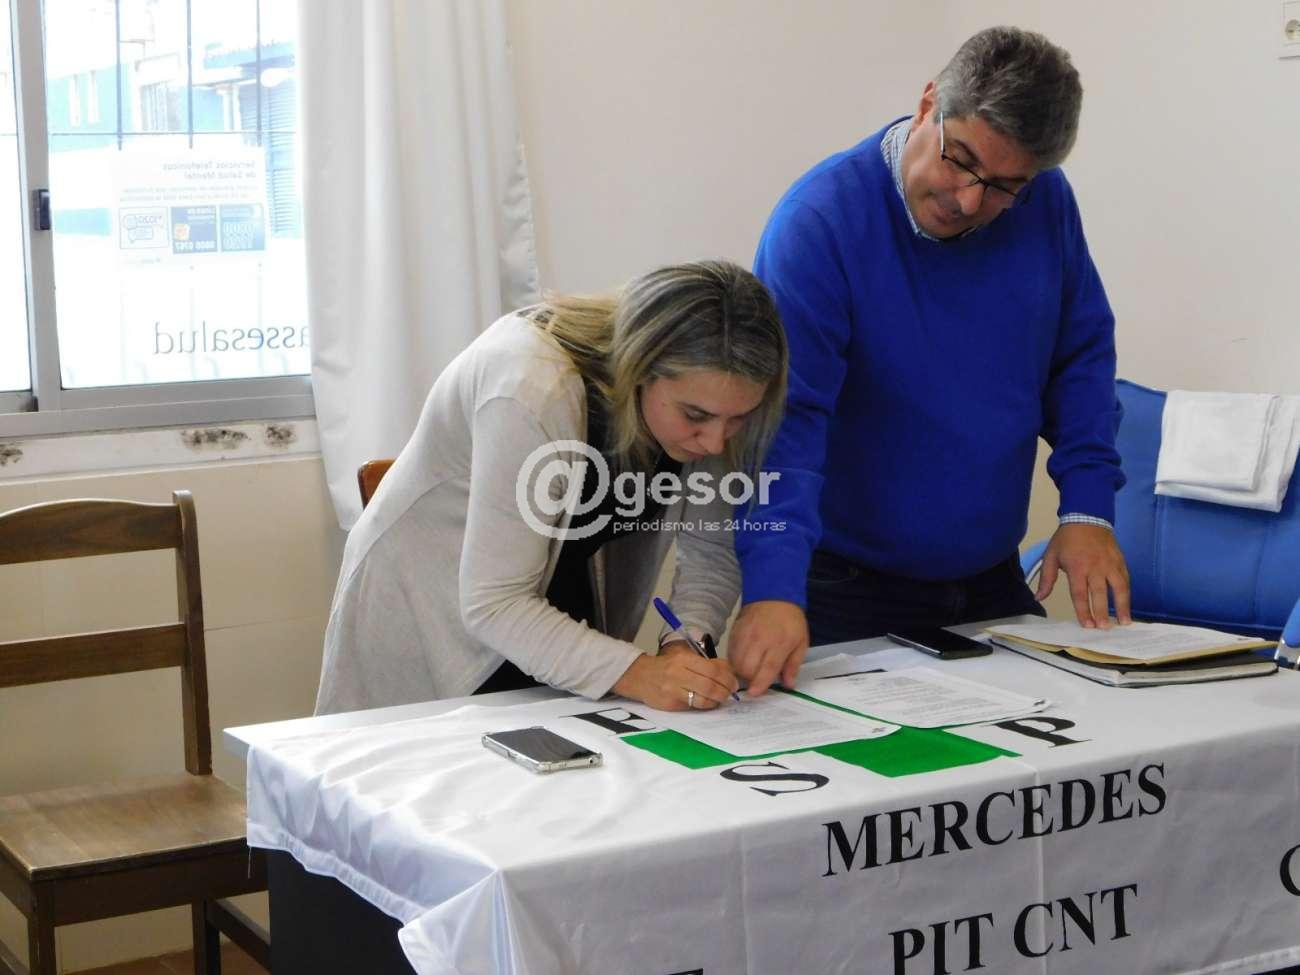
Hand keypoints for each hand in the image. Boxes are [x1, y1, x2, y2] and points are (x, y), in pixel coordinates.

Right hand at [612, 647, 738, 710]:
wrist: (639, 676)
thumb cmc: (666, 666)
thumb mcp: (685, 657)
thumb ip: (706, 663)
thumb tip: (729, 672)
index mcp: (683, 659)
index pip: (713, 669)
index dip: (728, 678)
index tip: (734, 682)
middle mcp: (678, 674)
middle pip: (710, 686)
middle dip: (725, 691)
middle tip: (731, 693)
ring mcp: (673, 691)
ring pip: (703, 700)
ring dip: (717, 701)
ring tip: (720, 698)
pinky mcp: (670, 705)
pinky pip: (693, 707)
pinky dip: (704, 705)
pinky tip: (707, 702)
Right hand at [728, 600, 809, 697]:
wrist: (774, 595)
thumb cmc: (791, 622)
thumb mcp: (801, 642)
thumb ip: (793, 665)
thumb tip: (788, 685)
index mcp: (779, 643)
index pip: (768, 667)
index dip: (760, 682)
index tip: (754, 693)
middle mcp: (760, 639)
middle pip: (748, 667)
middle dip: (750, 678)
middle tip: (757, 677)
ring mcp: (745, 634)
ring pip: (736, 661)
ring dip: (741, 671)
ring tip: (749, 669)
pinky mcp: (735, 631)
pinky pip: (730, 652)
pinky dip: (734, 660)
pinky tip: (742, 659)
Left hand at [1034, 523, 1131, 627]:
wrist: (1087, 518)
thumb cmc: (1067, 539)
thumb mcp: (1051, 556)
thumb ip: (1046, 579)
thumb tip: (1039, 597)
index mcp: (1076, 566)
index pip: (1079, 593)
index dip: (1083, 610)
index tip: (1086, 625)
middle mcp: (1095, 567)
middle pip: (1099, 593)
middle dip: (1101, 612)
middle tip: (1103, 628)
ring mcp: (1110, 564)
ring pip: (1119, 588)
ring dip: (1122, 606)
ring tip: (1124, 622)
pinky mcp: (1120, 561)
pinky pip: (1126, 580)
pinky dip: (1127, 594)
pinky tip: (1127, 606)